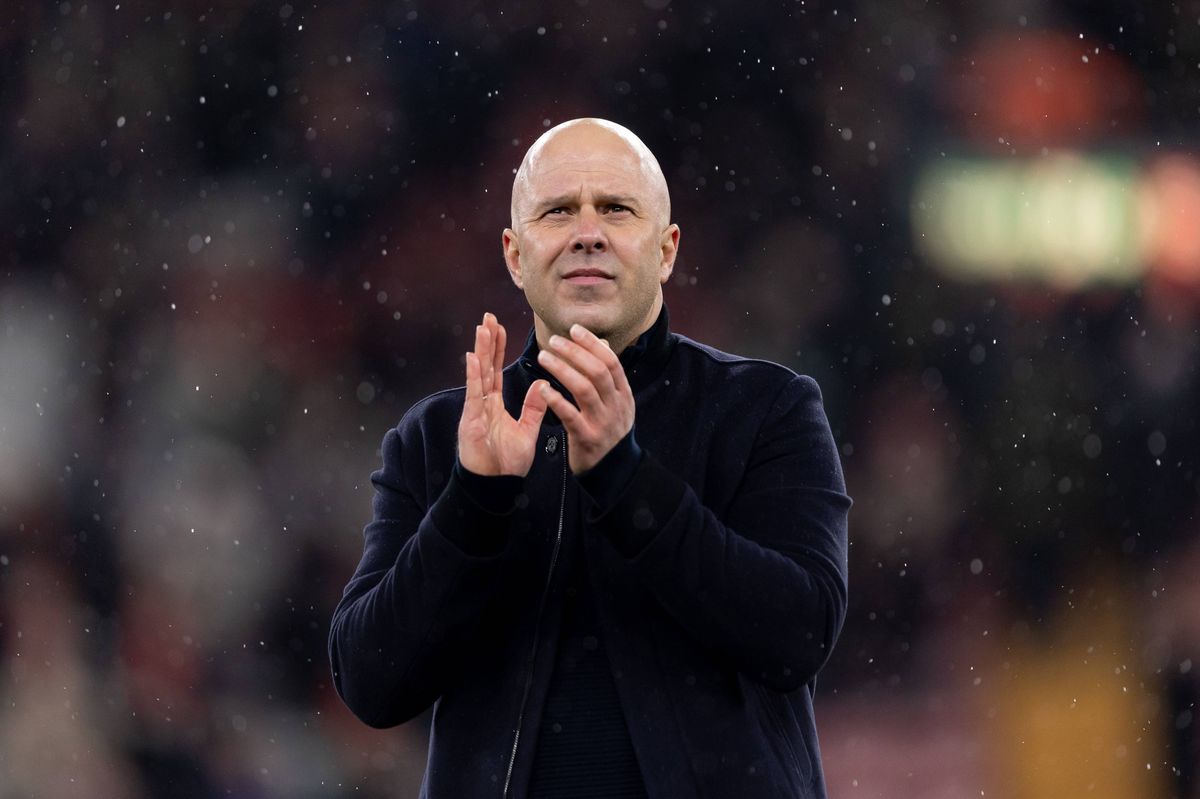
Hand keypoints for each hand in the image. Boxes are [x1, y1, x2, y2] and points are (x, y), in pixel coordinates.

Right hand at [458, 313, 549, 475]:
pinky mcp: (471, 421)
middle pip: (485, 366)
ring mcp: (475, 410)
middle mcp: (482, 403)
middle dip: (487, 342)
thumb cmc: (506, 463)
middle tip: (489, 317)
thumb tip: (541, 384)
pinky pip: (474, 395)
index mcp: (494, 404)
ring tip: (482, 328)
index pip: (496, 370)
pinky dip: (473, 376)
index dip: (497, 349)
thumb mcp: (526, 431)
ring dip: (480, 351)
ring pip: (478, 375)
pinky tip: (472, 357)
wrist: (496, 486)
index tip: (500, 327)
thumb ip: (533, 408)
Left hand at [535, 324, 634, 473]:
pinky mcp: (586, 438)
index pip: (611, 362)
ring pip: (584, 389)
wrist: (614, 470)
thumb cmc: (609, 430)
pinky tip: (542, 388)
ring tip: (543, 357)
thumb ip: (609, 376)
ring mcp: (602, 422)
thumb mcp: (616, 402)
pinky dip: (556, 400)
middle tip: (554, 340)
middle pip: (597, 371)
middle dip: (575, 352)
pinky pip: (570, 415)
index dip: (592, 344)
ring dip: (563, 370)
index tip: (574, 329)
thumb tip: (603, 344)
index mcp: (623, 394)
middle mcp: (615, 406)